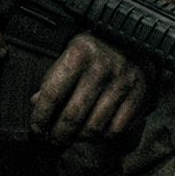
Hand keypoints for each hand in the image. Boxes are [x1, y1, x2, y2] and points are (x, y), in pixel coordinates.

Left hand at [30, 32, 152, 142]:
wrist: (133, 37)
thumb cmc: (95, 50)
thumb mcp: (70, 54)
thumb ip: (52, 79)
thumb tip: (36, 103)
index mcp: (78, 55)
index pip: (52, 95)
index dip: (40, 117)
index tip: (36, 127)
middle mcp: (100, 68)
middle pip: (73, 116)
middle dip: (59, 134)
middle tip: (54, 138)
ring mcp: (121, 82)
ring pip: (94, 127)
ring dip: (80, 138)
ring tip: (74, 137)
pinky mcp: (138, 93)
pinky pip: (117, 128)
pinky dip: (103, 136)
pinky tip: (96, 132)